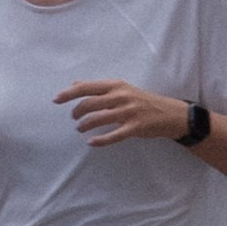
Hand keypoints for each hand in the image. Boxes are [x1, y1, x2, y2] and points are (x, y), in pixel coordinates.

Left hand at [56, 82, 189, 146]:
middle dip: (76, 112)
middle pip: (89, 103)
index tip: (56, 99)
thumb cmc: (142, 100)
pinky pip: (113, 135)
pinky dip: (99, 140)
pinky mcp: (135, 127)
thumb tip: (75, 83)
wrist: (170, 113)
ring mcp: (128, 112)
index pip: (87, 87)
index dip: (69, 93)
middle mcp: (121, 96)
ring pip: (98, 119)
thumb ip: (99, 88)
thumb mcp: (122, 89)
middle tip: (74, 119)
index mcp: (117, 85)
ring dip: (84, 125)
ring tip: (80, 129)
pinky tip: (91, 142)